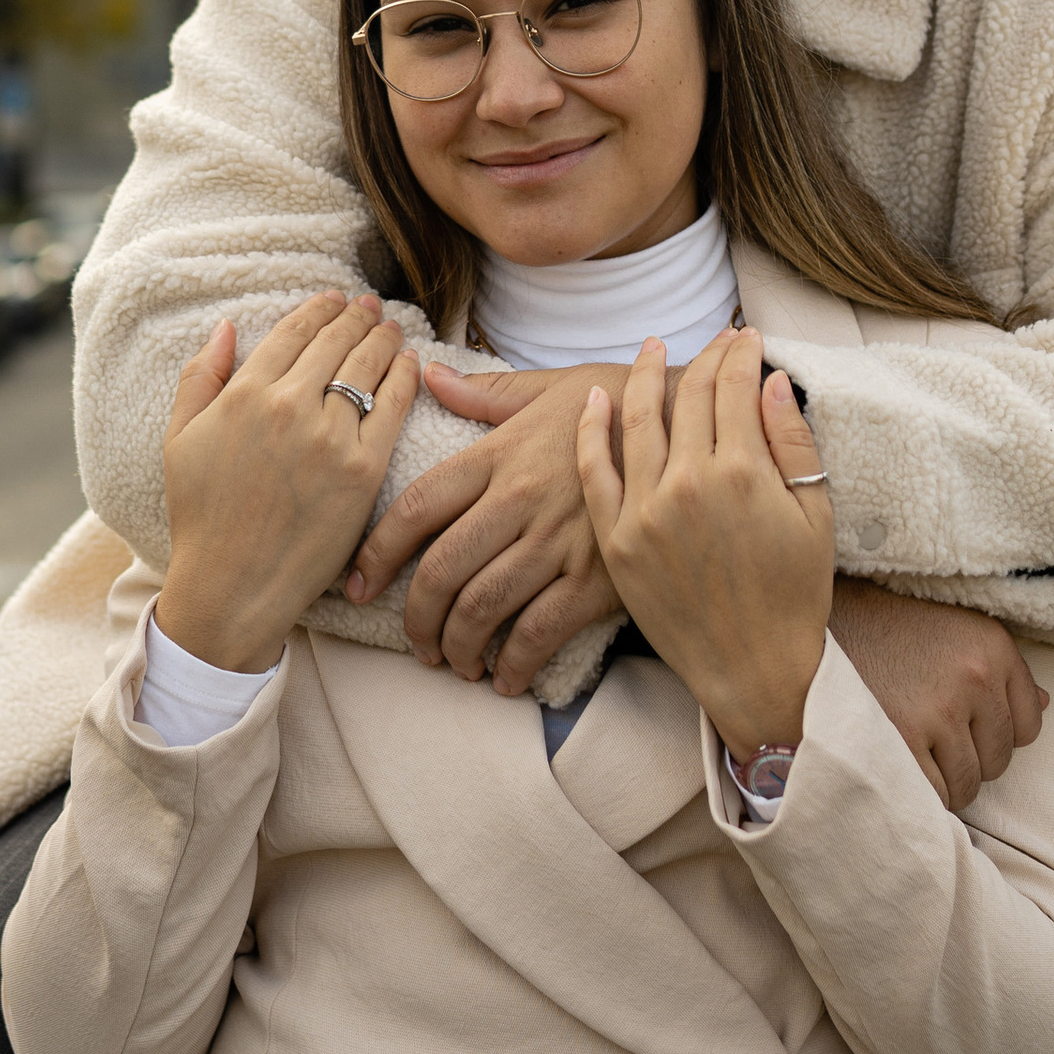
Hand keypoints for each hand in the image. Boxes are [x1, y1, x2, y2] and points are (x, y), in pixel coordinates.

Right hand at [156, 296, 417, 673]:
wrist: (232, 588)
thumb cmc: (201, 519)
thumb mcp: (180, 440)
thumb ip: (201, 377)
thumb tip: (228, 326)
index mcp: (244, 395)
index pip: (294, 331)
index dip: (320, 309)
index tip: (335, 299)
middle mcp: (289, 407)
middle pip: (336, 341)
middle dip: (357, 316)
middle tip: (371, 306)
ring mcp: (330, 438)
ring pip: (368, 365)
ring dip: (383, 337)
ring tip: (391, 327)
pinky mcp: (364, 470)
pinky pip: (394, 406)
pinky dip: (405, 376)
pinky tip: (410, 363)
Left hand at [344, 361, 624, 692]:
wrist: (695, 428)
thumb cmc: (618, 406)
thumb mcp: (550, 389)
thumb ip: (485, 393)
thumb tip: (429, 376)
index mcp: (500, 454)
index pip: (418, 506)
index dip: (378, 551)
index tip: (359, 583)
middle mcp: (520, 499)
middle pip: (441, 569)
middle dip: (417, 618)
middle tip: (416, 642)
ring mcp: (558, 541)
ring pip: (483, 607)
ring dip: (459, 647)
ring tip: (456, 662)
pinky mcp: (597, 576)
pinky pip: (539, 632)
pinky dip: (514, 663)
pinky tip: (506, 678)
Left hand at [575, 331, 833, 760]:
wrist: (753, 671)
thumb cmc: (794, 598)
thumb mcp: (815, 516)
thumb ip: (792, 441)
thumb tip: (771, 379)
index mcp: (745, 473)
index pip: (734, 387)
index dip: (741, 354)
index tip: (746, 337)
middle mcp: (688, 484)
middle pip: (688, 396)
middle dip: (704, 358)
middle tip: (713, 339)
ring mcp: (645, 512)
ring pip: (637, 420)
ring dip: (643, 375)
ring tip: (650, 347)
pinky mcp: (615, 542)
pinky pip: (594, 471)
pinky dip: (592, 429)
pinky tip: (595, 398)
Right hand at [827, 581, 1045, 810]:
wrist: (818, 624)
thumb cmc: (890, 633)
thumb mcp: (956, 633)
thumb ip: (1003, 672)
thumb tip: (1045, 704)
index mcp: (993, 647)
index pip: (1029, 726)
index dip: (996, 732)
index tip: (966, 725)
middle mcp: (975, 677)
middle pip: (998, 761)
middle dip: (969, 759)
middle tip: (931, 739)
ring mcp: (939, 711)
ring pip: (968, 785)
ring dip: (943, 780)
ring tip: (913, 752)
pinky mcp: (902, 739)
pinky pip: (935, 795)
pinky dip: (919, 792)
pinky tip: (898, 764)